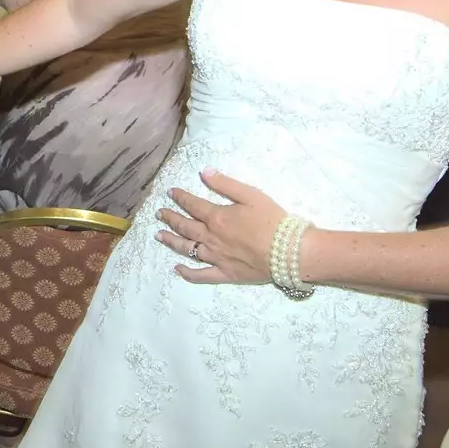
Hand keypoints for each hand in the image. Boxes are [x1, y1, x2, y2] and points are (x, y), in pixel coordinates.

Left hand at [154, 169, 292, 284]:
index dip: (180, 197)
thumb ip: (225, 184)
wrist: (290, 251)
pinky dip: (187, 273)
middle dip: (170, 218)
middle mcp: (211, 237)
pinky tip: (177, 269)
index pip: (192, 205)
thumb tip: (203, 172)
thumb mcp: (250, 195)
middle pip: (185, 226)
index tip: (170, 193)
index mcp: (217, 217)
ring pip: (187, 248)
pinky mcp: (225, 273)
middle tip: (159, 213)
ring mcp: (216, 257)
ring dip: (171, 241)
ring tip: (158, 235)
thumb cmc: (273, 220)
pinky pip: (201, 275)